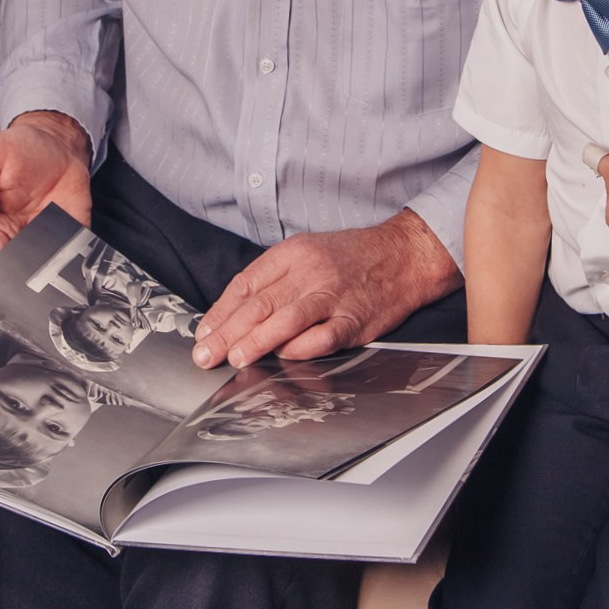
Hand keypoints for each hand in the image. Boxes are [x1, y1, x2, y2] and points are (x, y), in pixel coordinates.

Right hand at [0, 110, 93, 262]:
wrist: (54, 142)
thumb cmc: (15, 151)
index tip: (9, 269)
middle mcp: (17, 239)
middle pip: (20, 273)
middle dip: (28, 279)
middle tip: (38, 268)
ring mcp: (46, 239)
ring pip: (48, 271)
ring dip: (53, 273)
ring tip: (56, 260)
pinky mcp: (72, 234)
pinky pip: (76, 255)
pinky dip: (78, 260)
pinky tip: (78, 258)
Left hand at [193, 210, 459, 368]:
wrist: (404, 255)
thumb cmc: (353, 257)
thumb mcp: (307, 251)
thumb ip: (273, 279)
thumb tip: (235, 313)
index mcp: (293, 253)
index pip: (246, 284)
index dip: (221, 312)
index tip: (204, 333)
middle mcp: (311, 272)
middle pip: (260, 304)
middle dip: (228, 332)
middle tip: (206, 354)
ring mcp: (333, 296)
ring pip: (286, 319)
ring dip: (256, 341)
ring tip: (234, 358)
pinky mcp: (355, 320)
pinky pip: (322, 337)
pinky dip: (300, 349)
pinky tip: (282, 357)